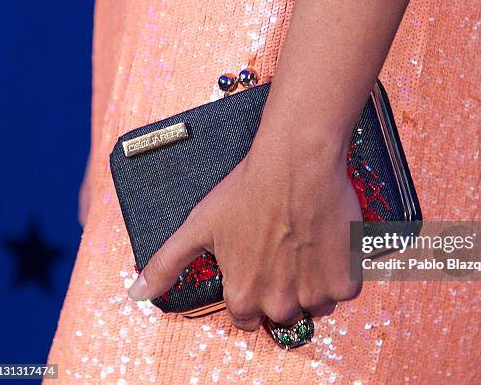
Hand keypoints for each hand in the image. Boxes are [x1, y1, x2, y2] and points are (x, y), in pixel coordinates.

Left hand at [128, 136, 362, 330]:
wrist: (296, 163)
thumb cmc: (247, 190)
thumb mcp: (198, 226)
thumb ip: (165, 265)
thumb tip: (135, 294)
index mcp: (242, 296)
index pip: (248, 318)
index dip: (253, 291)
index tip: (261, 267)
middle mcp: (278, 303)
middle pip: (283, 313)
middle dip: (284, 288)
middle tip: (284, 251)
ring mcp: (314, 294)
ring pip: (316, 304)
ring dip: (313, 282)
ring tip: (305, 245)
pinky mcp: (344, 280)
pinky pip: (343, 290)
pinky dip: (340, 271)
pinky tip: (326, 242)